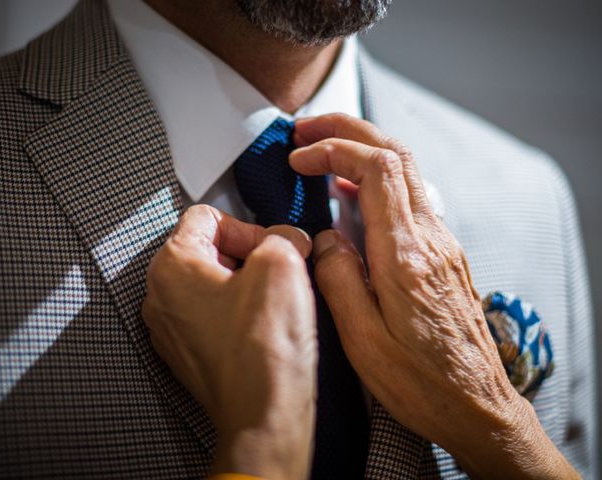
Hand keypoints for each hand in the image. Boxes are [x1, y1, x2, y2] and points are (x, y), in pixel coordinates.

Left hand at [142, 205, 316, 479]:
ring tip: (274, 302)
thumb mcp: (282, 265)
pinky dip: (238, 314)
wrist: (262, 414)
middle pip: (208, 250)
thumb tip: (287, 239)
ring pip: (212, 285)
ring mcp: (172, 329)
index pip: (208, 216)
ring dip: (245, 285)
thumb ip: (282, 235)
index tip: (273, 247)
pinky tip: (263, 327)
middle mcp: (161, 296)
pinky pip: (213, 317)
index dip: (248, 226)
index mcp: (172, 266)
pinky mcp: (189, 354)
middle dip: (248, 256)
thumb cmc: (261, 349)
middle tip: (279, 272)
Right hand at [290, 114, 577, 478]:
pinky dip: (376, 179)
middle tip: (306, 130)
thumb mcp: (362, 341)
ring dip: (363, 149)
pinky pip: (410, 197)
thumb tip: (326, 238)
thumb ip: (338, 278)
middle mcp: (430, 239)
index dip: (333, 150)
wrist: (477, 406)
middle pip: (395, 153)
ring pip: (406, 170)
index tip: (298, 160)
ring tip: (323, 152)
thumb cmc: (421, 383)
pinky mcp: (442, 255)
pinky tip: (352, 195)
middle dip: (347, 130)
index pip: (375, 169)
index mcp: (405, 256)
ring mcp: (441, 243)